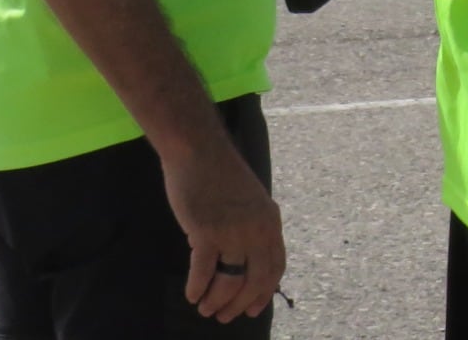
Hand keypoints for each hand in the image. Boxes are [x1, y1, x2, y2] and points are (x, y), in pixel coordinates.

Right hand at [165, 135, 286, 322]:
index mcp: (271, 221)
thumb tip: (244, 262)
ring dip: (216, 300)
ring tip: (205, 308)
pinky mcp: (207, 231)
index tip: (253, 309)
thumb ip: (251, 228)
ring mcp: (233, 231)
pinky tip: (191, 294)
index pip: (276, 267)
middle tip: (224, 316)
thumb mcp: (250, 202)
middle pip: (256, 280)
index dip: (265, 292)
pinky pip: (204, 271)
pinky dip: (197, 287)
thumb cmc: (220, 174)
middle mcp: (257, 229)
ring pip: (230, 281)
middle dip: (240, 304)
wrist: (199, 150)